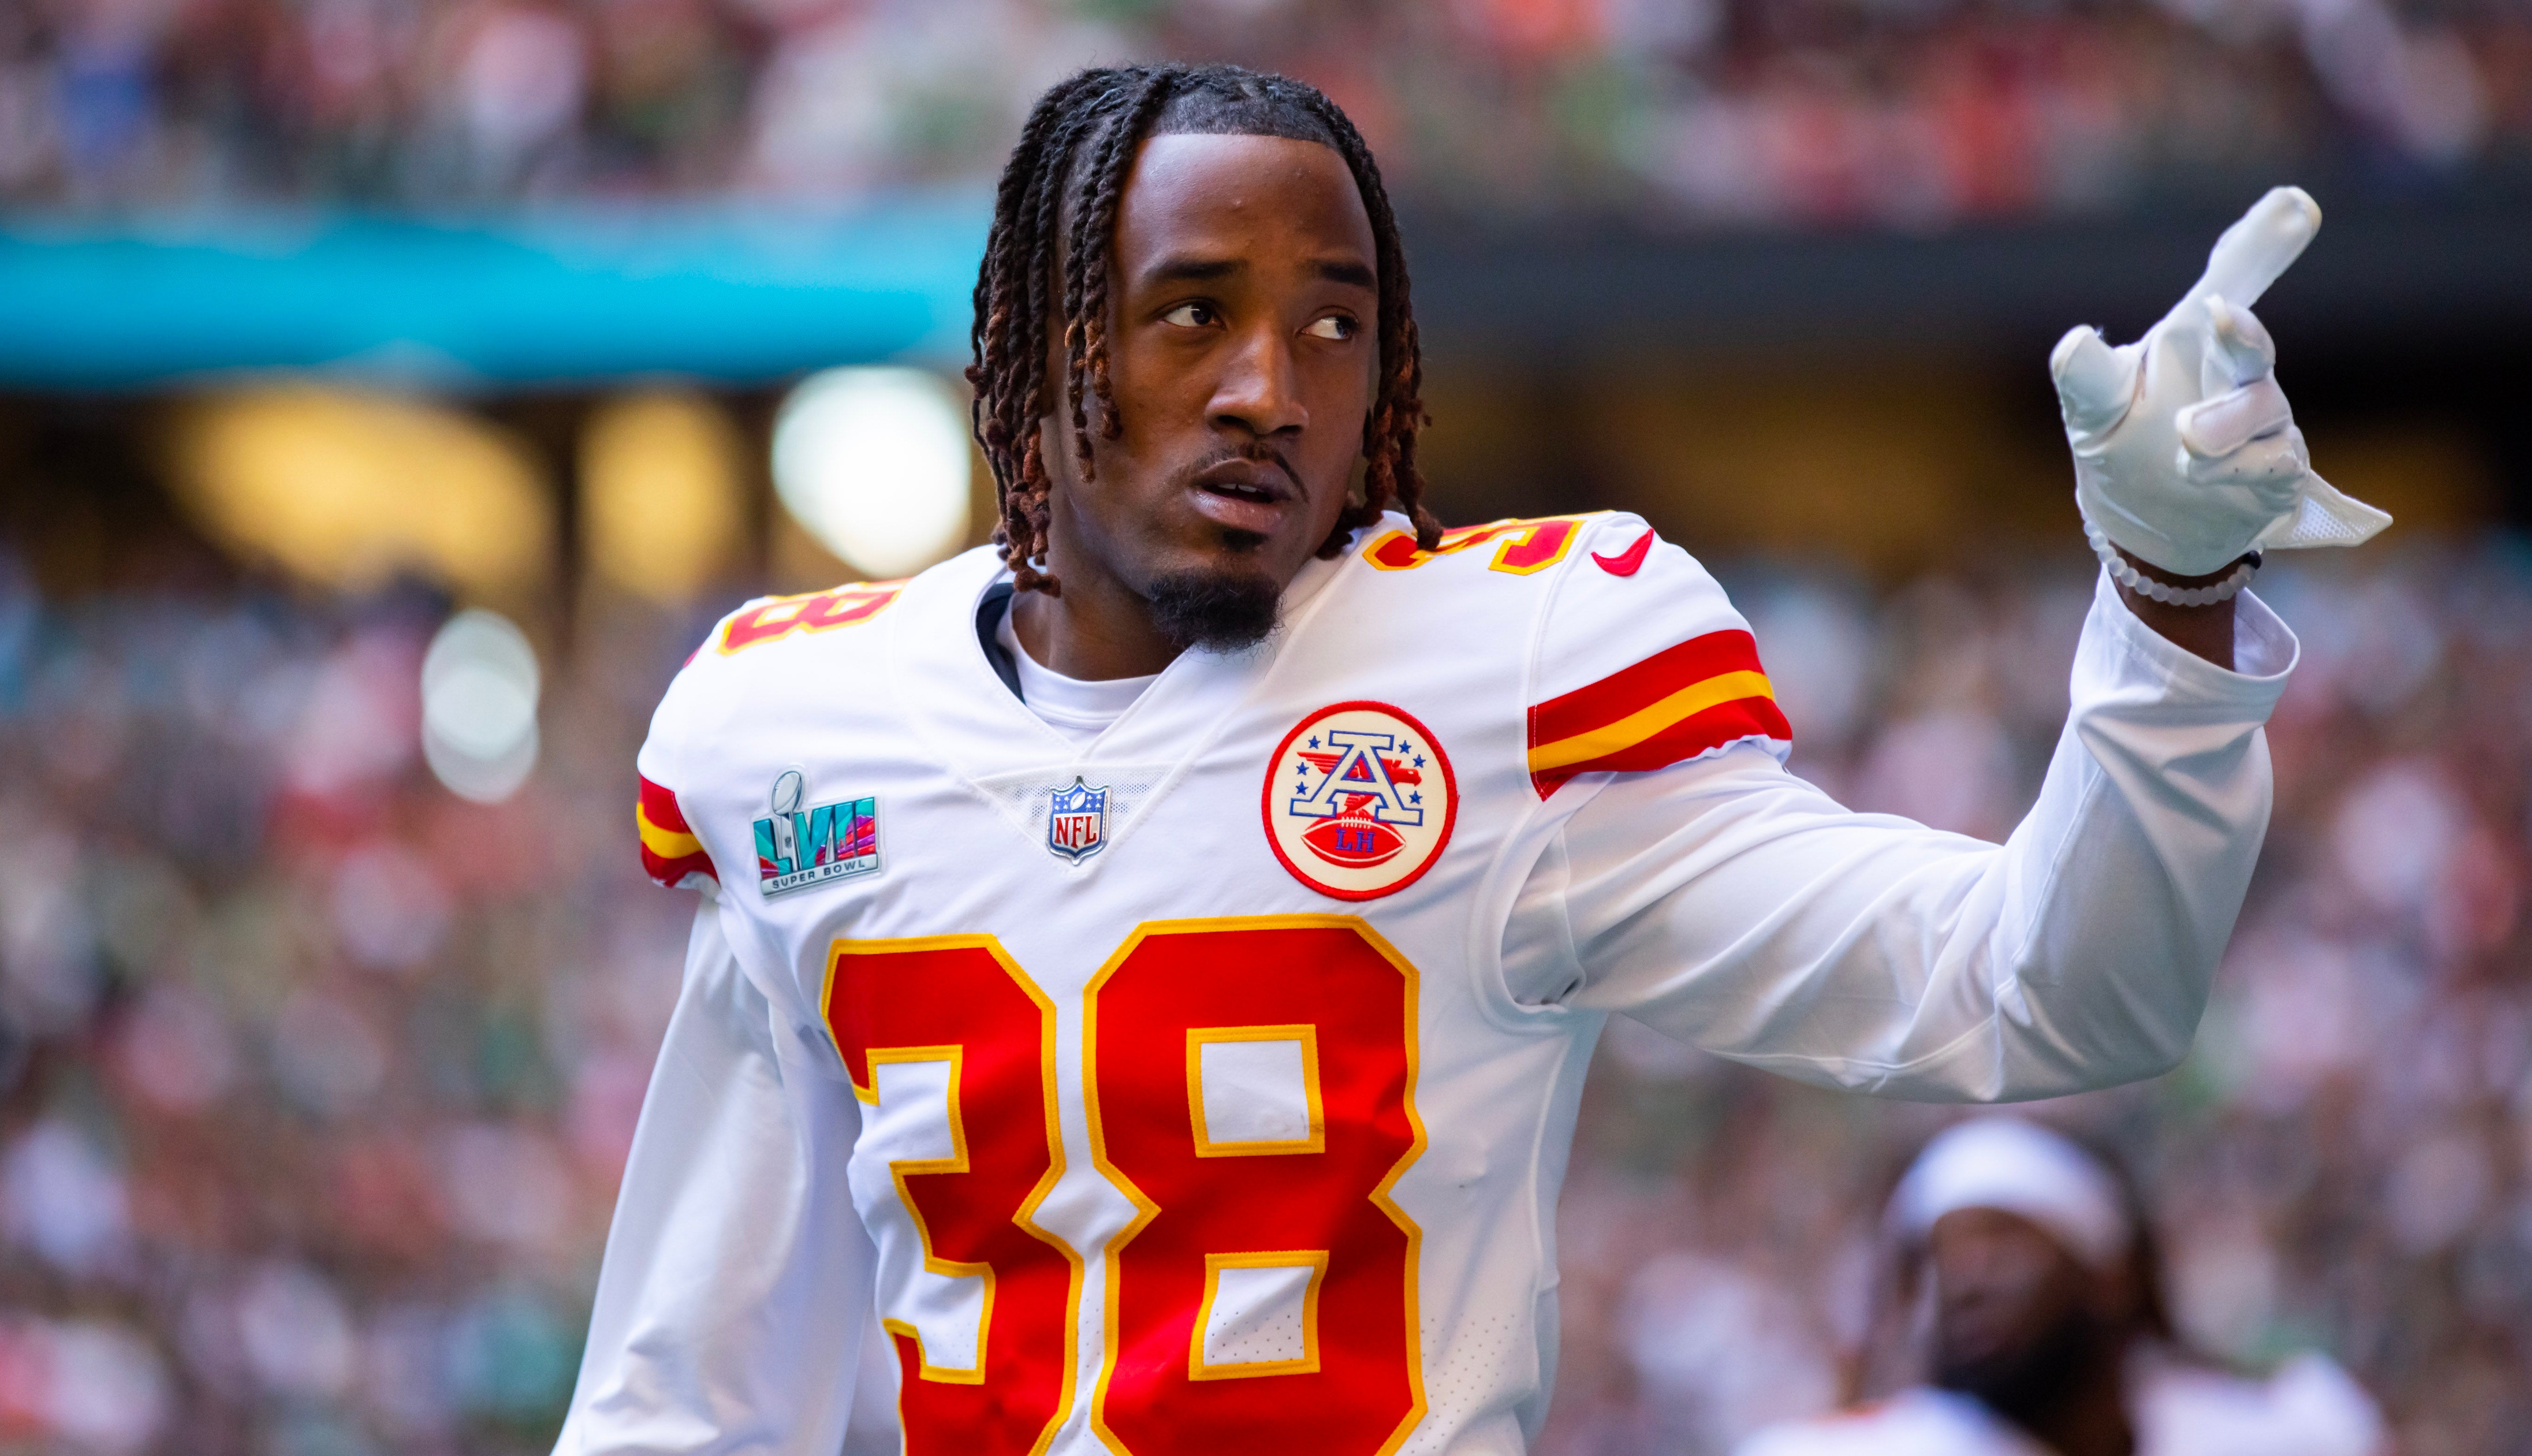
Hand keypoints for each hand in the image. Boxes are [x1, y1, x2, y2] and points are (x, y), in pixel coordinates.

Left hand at [2050, 187, 2390, 577]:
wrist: (2149, 531)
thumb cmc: (2124, 448)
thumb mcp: (2095, 413)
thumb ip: (2087, 376)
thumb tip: (2073, 341)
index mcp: (2192, 343)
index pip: (2228, 282)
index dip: (2257, 244)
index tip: (2295, 201)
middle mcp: (2235, 375)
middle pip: (2251, 343)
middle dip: (2243, 329)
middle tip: (2222, 313)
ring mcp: (2262, 424)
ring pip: (2259, 409)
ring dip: (2221, 422)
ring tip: (2183, 438)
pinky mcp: (2276, 473)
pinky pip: (2271, 462)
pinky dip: (2238, 465)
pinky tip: (2201, 471)